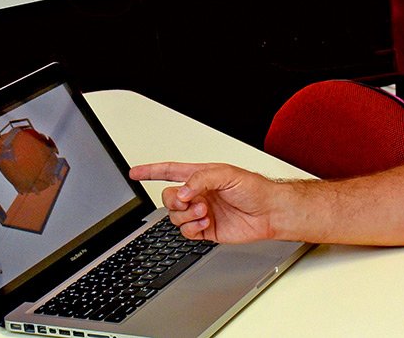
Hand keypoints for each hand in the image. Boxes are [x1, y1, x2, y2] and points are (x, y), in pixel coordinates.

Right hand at [129, 161, 280, 242]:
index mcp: (201, 176)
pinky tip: (206, 224)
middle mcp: (198, 194)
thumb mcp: (226, 174)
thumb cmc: (254, 189)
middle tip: (192, 202)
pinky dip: (192, 228)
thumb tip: (181, 192)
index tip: (134, 172)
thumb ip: (200, 179)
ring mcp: (201, 212)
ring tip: (205, 212)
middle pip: (168, 198)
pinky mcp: (205, 230)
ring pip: (175, 217)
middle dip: (175, 201)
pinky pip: (186, 232)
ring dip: (187, 215)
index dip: (151, 171)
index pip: (169, 171)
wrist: (269, 212)